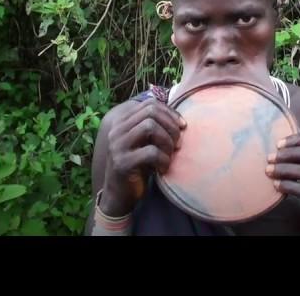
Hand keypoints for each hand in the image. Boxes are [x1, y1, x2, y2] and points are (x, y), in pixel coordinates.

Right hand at [101, 98, 185, 215]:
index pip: (150, 104)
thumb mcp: (146, 142)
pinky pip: (150, 151)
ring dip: (167, 141)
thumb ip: (155, 127)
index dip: (170, 113)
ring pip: (150, 127)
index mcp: (122, 122)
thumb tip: (180, 118)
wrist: (120, 196)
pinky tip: (163, 169)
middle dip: (170, 126)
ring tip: (170, 155)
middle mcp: (117, 130)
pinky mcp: (122, 163)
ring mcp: (117, 145)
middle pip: (151, 112)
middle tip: (177, 143)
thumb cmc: (139, 166)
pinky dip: (163, 159)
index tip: (182, 126)